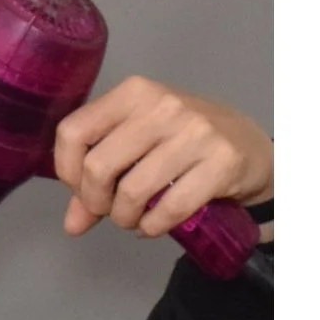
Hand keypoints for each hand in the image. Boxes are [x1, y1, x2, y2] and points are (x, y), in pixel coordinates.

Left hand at [54, 77, 272, 241]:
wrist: (250, 148)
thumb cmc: (183, 145)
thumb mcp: (138, 147)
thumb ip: (98, 180)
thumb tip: (72, 224)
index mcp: (134, 92)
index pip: (73, 132)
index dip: (68, 172)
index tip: (83, 188)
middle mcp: (163, 105)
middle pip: (98, 167)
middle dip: (96, 202)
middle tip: (110, 209)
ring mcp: (195, 131)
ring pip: (132, 192)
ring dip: (125, 219)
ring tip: (134, 218)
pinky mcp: (221, 162)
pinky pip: (169, 209)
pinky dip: (153, 227)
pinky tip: (154, 225)